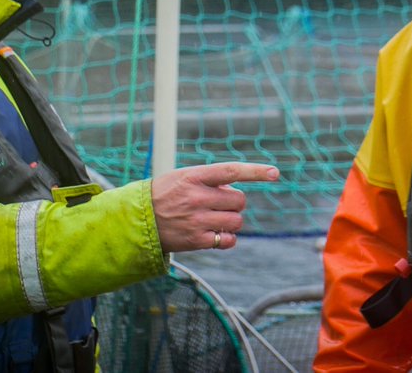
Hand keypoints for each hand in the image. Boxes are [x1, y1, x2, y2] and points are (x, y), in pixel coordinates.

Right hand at [150, 162, 279, 252]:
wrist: (137, 220)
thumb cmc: (164, 194)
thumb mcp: (182, 177)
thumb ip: (210, 180)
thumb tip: (236, 189)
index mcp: (193, 177)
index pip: (230, 171)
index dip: (255, 171)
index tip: (275, 173)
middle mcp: (196, 197)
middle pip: (239, 200)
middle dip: (234, 203)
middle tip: (219, 204)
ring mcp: (196, 220)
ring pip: (236, 221)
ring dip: (231, 220)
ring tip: (214, 218)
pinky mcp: (196, 240)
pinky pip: (227, 240)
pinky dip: (227, 238)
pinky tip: (216, 234)